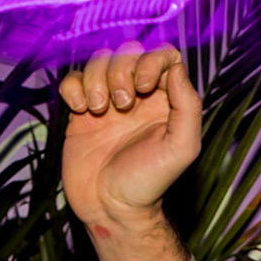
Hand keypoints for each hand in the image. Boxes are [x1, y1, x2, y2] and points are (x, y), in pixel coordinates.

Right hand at [59, 42, 200, 230]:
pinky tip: (81, 111)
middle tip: (121, 105)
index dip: (151, 60)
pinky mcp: (81, 112)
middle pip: (128, 52)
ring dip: (96, 78)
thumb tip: (176, 66)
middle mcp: (138, 96)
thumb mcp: (182, 147)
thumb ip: (188, 105)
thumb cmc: (149, 182)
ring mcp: (107, 101)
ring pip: (98, 61)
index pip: (163, 55)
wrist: (110, 208)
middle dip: (121, 70)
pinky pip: (73, 79)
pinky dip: (74, 87)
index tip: (144, 87)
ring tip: (98, 109)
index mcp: (165, 99)